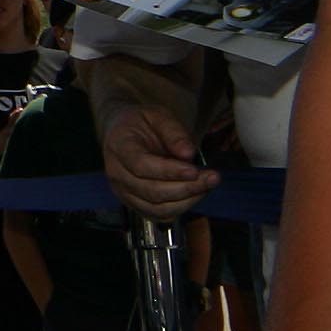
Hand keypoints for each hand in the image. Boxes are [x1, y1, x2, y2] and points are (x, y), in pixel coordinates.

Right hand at [99, 100, 220, 220]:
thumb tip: (188, 153)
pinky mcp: (134, 204)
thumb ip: (173, 132)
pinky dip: (181, 208)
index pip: (141, 165)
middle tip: (213, 177)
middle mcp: (117, 174)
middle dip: (186, 187)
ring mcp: (124, 192)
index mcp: (119, 147)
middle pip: (151, 191)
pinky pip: (159, 215)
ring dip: (187, 200)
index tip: (194, 170)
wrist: (124, 134)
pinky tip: (196, 193)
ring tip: (208, 185)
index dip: (169, 171)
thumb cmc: (142, 123)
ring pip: (157, 208)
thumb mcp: (158, 115)